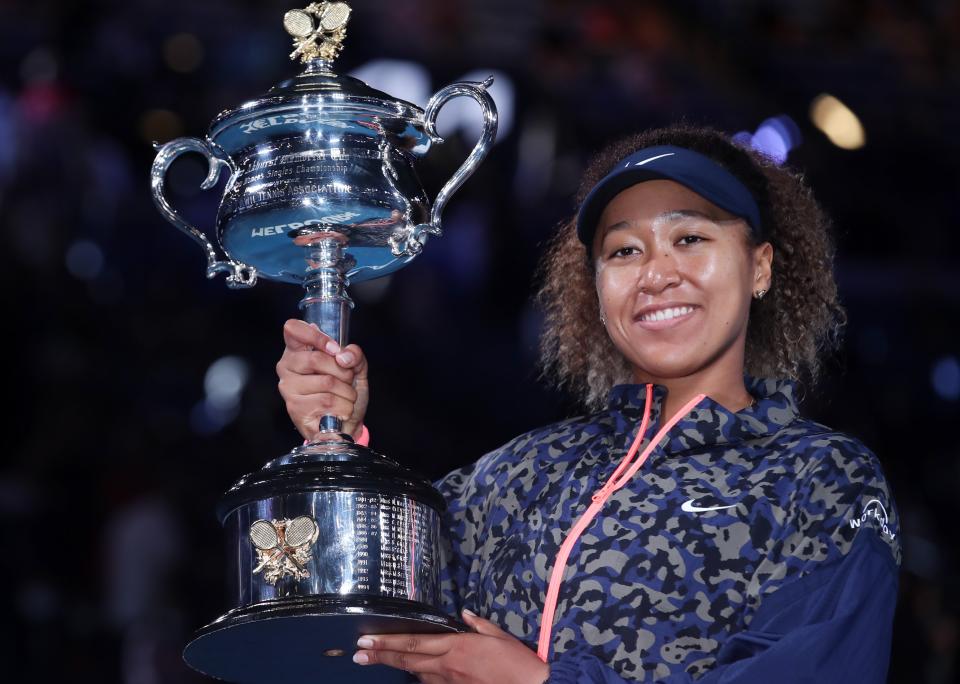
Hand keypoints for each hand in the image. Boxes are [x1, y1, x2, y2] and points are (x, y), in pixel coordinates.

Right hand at [276, 319, 368, 441]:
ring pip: (326, 382)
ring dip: (346, 392)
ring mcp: (288, 388)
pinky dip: (343, 406)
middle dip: (342, 371)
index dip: (316, 336)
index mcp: (298, 350)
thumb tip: (344, 356)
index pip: (293, 329)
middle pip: (316, 359)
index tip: (335, 349)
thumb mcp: (356, 368)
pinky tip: (339, 410)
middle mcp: (287, 366)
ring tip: (345, 397)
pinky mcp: (295, 408)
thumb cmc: (345, 393)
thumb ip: (354, 355)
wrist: (347, 424)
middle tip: (347, 380)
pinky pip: (327, 401)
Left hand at [352, 609, 548, 683]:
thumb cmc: (519, 663)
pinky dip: (421, 678)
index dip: (387, 642)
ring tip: (374, 660)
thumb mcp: (501, 636)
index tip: (366, 640)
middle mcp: (448, 666)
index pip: (413, 643)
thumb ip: (479, 625)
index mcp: (457, 647)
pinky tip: (413, 674)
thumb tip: (465, 614)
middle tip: (358, 654)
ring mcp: (450, 683)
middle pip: (407, 661)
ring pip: (417, 674)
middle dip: (380, 656)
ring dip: (397, 667)